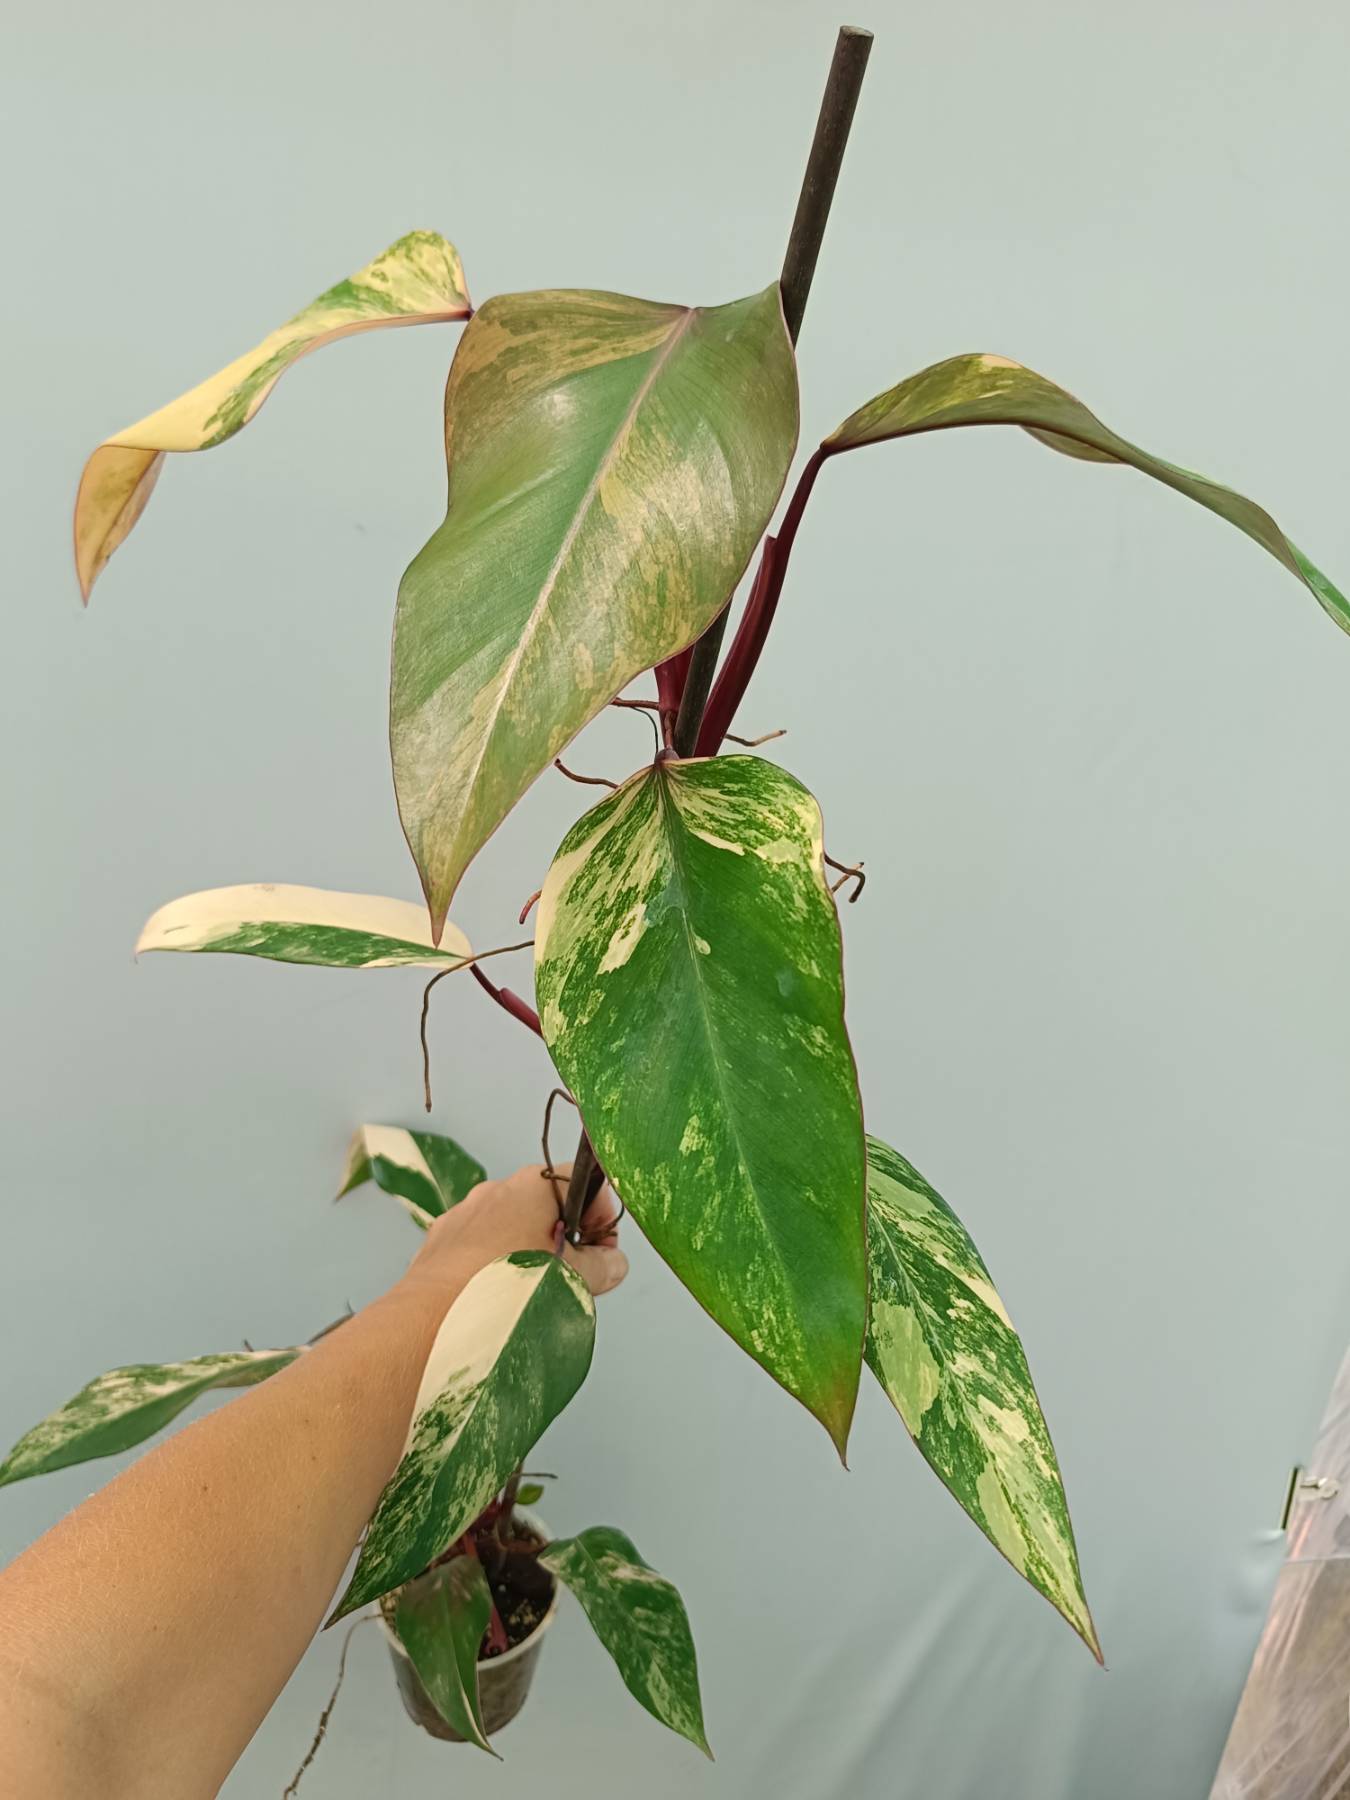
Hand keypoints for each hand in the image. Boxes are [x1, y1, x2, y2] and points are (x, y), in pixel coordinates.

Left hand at [396, 1162, 627, 1307]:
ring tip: (529, 1296)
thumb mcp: (575, 1279)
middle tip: (571, 1279)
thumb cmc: (510, 1289)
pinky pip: (478, 1250)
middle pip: (547, 1207)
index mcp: (533, 1185)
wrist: (435, 1319)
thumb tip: (613, 1263)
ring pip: (510, 1230)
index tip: (601, 1252)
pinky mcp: (439, 1244)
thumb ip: (603, 1267)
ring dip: (528, 1255)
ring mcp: (463, 1215)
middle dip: (566, 1241)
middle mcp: (496, 1190)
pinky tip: (494, 1300)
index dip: (600, 1216)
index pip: (583, 1181)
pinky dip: (493, 1268)